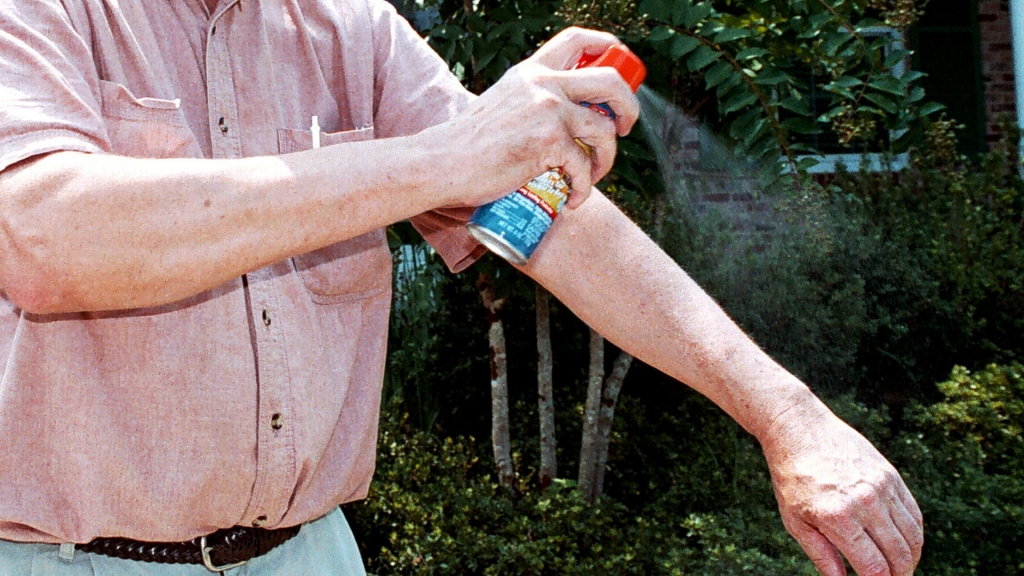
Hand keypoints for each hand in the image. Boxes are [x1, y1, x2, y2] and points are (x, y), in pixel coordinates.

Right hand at [442, 27, 639, 208]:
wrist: (443, 163)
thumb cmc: (468, 144)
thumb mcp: (503, 104)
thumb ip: (531, 102)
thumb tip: (565, 121)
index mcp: (531, 71)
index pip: (579, 40)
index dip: (609, 48)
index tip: (622, 72)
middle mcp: (543, 84)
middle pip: (610, 82)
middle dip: (629, 107)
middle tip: (624, 128)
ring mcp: (548, 111)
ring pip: (605, 130)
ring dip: (608, 159)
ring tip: (591, 176)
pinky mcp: (549, 142)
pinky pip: (584, 166)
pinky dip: (583, 188)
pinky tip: (573, 199)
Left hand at [761, 404, 923, 575]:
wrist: (799, 429)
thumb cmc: (791, 478)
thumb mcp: (795, 521)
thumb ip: (821, 556)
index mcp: (837, 517)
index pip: (874, 567)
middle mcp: (864, 502)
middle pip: (899, 556)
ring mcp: (881, 487)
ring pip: (912, 537)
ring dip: (911, 559)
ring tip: (899, 568)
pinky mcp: (891, 475)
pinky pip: (914, 514)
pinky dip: (914, 536)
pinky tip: (904, 545)